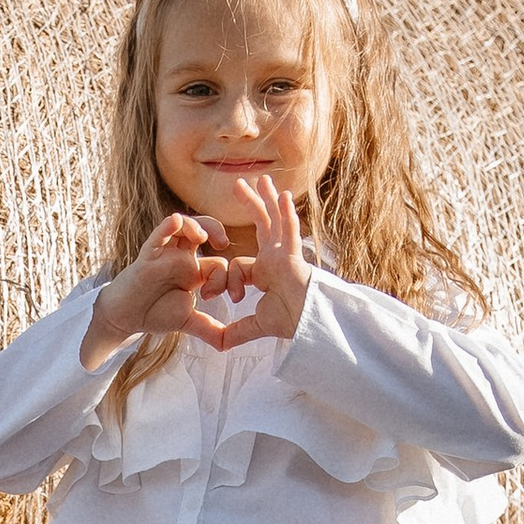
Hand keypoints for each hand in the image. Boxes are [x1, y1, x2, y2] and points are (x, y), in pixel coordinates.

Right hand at [80, 176, 306, 362]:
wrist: (127, 318)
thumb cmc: (155, 314)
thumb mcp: (187, 322)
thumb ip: (208, 329)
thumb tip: (228, 345)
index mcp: (195, 271)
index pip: (218, 264)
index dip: (226, 277)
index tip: (225, 296)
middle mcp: (182, 258)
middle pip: (203, 231)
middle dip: (216, 230)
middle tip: (224, 242)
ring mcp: (165, 254)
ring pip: (183, 227)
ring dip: (195, 225)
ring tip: (202, 237)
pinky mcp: (147, 254)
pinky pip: (159, 234)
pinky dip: (167, 226)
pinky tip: (176, 222)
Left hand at [206, 167, 308, 344]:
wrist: (308, 324)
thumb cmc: (289, 321)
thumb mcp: (256, 324)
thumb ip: (238, 331)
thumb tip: (220, 344)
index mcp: (266, 271)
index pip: (239, 265)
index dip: (226, 282)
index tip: (215, 298)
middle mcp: (276, 257)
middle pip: (262, 224)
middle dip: (251, 204)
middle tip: (239, 185)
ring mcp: (285, 253)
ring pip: (274, 220)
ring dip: (266, 199)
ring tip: (260, 179)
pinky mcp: (292, 256)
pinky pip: (288, 230)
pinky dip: (285, 213)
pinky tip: (282, 194)